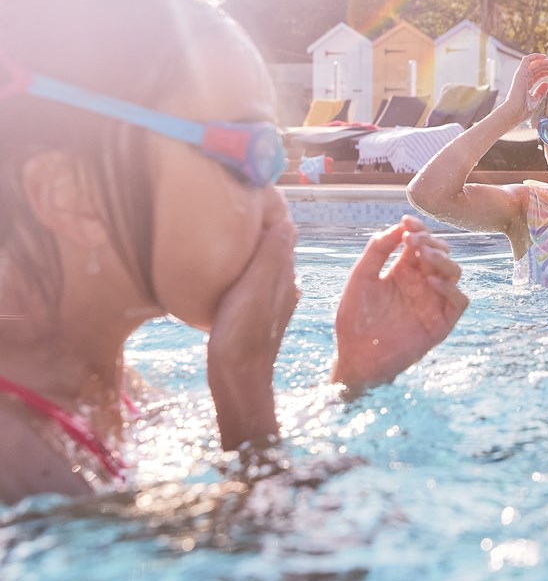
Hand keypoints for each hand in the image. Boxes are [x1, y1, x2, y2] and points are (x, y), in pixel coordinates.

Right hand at [207, 215, 298, 450]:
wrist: (237, 381)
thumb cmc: (242, 333)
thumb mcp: (256, 289)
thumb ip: (271, 256)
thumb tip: (287, 222)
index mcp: (284, 277)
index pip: (282, 236)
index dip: (269, 217)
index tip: (249, 199)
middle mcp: (283, 288)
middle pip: (273, 250)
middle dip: (260, 232)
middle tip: (234, 212)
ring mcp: (270, 304)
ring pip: (263, 268)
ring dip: (251, 253)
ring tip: (227, 237)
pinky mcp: (255, 317)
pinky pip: (253, 285)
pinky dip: (244, 273)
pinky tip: (226, 274)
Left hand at [333, 216, 468, 389]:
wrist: (356, 357)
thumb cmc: (355, 319)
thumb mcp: (361, 278)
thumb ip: (377, 251)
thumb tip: (399, 226)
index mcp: (404, 270)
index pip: (420, 242)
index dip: (418, 228)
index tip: (407, 221)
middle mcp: (423, 283)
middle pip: (441, 253)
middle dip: (430, 241)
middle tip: (413, 240)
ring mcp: (434, 302)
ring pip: (454, 272)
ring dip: (442, 260)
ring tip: (423, 255)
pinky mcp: (441, 323)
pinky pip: (459, 302)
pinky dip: (451, 289)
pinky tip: (432, 282)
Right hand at [502, 53, 547, 117]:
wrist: (515, 112)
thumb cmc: (523, 110)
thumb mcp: (535, 101)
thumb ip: (540, 92)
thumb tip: (546, 84)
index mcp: (527, 84)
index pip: (540, 74)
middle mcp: (524, 78)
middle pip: (540, 68)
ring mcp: (522, 75)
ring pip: (537, 63)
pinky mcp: (520, 72)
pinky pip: (527, 60)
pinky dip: (535, 56)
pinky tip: (545, 56)